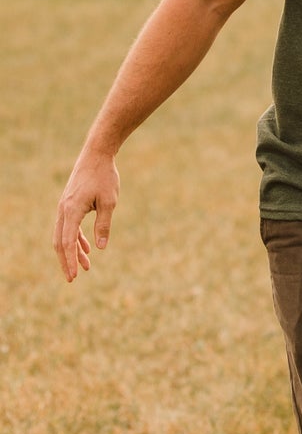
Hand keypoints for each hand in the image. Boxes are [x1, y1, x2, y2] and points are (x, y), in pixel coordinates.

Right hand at [53, 146, 119, 282]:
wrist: (96, 155)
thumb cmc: (104, 177)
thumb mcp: (109, 202)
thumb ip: (104, 224)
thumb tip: (101, 247)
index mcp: (71, 210)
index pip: (67, 242)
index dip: (71, 260)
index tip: (75, 276)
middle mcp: (63, 210)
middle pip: (60, 242)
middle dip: (66, 261)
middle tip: (73, 279)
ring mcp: (64, 207)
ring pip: (64, 235)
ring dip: (73, 251)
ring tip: (86, 267)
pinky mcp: (69, 204)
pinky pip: (69, 226)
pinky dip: (76, 239)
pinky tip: (89, 248)